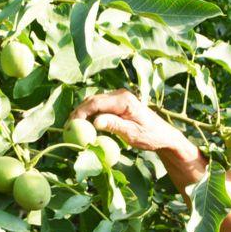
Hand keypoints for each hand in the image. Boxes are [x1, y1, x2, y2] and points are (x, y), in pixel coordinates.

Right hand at [70, 89, 192, 155]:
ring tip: (72, 128)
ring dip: (83, 114)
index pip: (96, 102)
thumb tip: (95, 121)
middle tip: (67, 128)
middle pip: (92, 100)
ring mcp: (118, 98)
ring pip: (94, 103)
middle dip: (78, 113)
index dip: (81, 112)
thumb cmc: (151, 136)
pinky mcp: (117, 104)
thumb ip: (114, 125)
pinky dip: (90, 116)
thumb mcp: (132, 134)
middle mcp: (120, 95)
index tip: (71, 125)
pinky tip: (84, 127)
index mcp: (124, 100)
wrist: (164, 135)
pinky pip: (100, 107)